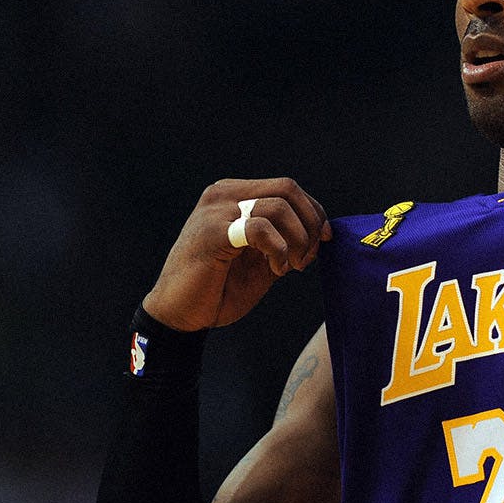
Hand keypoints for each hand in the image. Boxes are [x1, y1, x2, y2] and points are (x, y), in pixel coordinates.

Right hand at [142, 178, 331, 331]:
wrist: (181, 314)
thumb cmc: (220, 287)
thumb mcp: (263, 259)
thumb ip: (286, 239)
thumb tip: (321, 231)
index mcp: (235, 195)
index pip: (288, 188)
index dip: (314, 213)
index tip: (322, 241)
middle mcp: (224, 194)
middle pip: (287, 188)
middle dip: (310, 223)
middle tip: (308, 256)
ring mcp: (215, 211)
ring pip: (278, 207)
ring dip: (297, 240)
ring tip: (289, 267)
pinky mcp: (212, 233)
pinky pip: (260, 228)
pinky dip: (279, 250)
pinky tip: (276, 269)